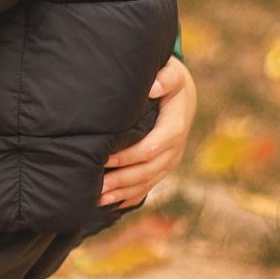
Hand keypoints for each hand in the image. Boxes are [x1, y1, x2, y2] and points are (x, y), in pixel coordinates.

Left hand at [99, 57, 196, 207]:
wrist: (183, 96)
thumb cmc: (170, 81)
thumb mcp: (173, 73)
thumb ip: (166, 78)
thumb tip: (154, 86)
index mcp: (175, 127)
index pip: (151, 147)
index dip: (128, 155)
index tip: (105, 158)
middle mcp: (174, 148)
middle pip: (147, 170)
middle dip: (122, 179)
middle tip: (96, 187)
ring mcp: (169, 160)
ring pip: (147, 182)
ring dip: (123, 192)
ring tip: (99, 200)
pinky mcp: (162, 167)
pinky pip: (148, 186)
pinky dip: (131, 197)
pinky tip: (113, 205)